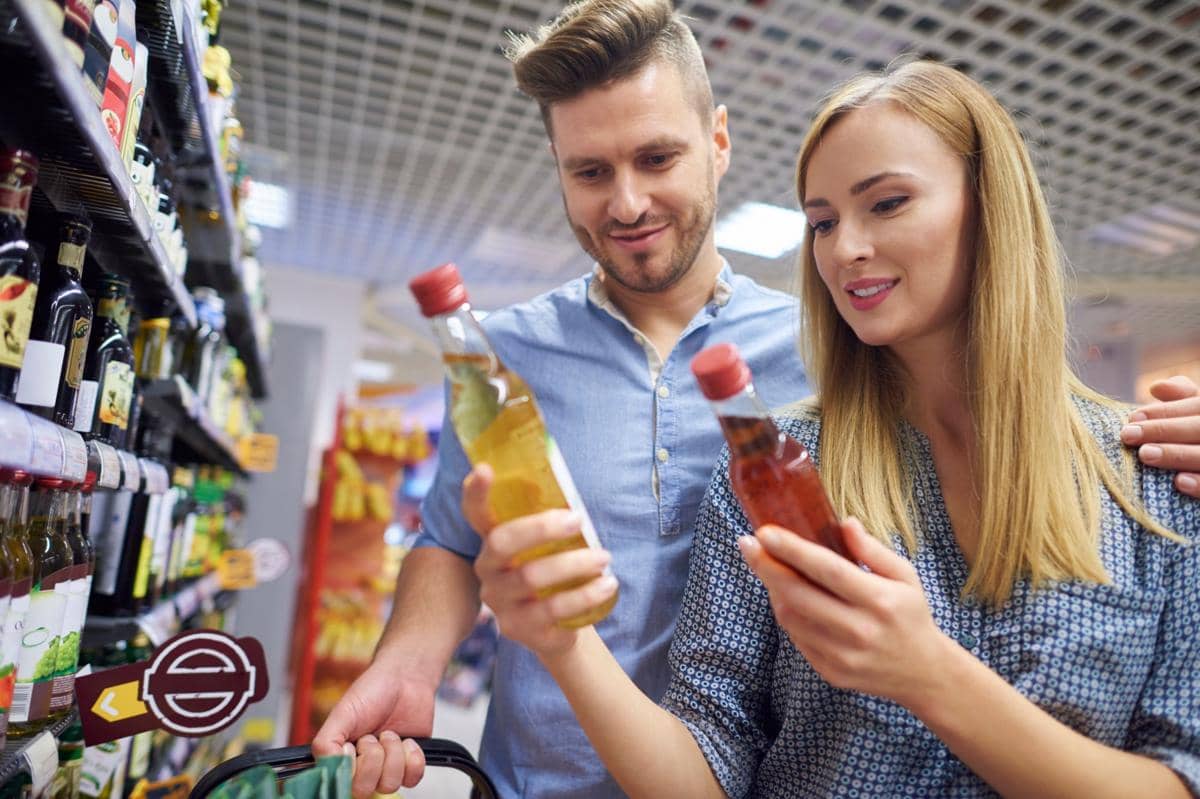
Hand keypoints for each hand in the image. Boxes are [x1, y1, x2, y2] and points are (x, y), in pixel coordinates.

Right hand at [311, 660, 433, 797]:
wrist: (406, 679)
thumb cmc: (371, 693)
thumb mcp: (342, 713)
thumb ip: (326, 743)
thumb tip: (328, 768)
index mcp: (340, 759)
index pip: (338, 785)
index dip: (348, 768)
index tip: (351, 746)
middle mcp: (362, 769)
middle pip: (364, 789)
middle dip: (372, 758)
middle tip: (373, 736)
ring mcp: (386, 769)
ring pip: (389, 785)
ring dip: (392, 753)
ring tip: (390, 733)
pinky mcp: (409, 766)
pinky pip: (412, 779)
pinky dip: (412, 758)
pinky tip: (408, 741)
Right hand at [463, 465, 616, 657]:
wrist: (557, 628)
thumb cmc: (555, 574)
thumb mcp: (549, 548)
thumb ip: (553, 524)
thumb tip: (578, 502)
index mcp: (493, 542)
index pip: (476, 513)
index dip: (476, 492)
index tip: (484, 469)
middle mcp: (488, 570)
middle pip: (503, 542)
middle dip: (541, 528)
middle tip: (578, 519)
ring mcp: (500, 602)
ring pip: (531, 578)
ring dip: (573, 564)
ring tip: (605, 558)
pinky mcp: (519, 629)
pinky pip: (552, 611)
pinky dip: (584, 596)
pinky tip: (606, 586)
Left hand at [738, 518, 952, 708]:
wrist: (923, 673)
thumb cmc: (910, 615)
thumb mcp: (905, 576)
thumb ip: (873, 550)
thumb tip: (845, 522)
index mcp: (880, 601)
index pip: (828, 570)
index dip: (793, 550)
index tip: (765, 532)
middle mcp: (860, 631)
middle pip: (799, 596)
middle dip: (766, 567)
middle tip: (747, 543)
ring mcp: (843, 656)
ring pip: (791, 618)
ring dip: (773, 589)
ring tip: (767, 566)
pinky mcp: (831, 672)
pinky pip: (796, 638)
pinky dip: (785, 613)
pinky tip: (785, 595)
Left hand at [1121, 376, 1199, 496]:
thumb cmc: (1196, 442)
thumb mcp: (1195, 418)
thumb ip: (1181, 400)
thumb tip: (1157, 387)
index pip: (1198, 406)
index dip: (1166, 411)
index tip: (1133, 417)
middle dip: (1164, 430)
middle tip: (1128, 434)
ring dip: (1178, 454)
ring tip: (1146, 454)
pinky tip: (1179, 482)